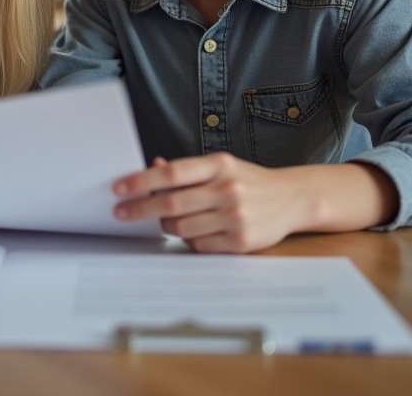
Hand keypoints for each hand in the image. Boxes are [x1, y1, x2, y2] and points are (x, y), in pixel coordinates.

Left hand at [112, 154, 398, 252]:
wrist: (292, 199)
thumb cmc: (248, 180)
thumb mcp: (220, 166)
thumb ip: (187, 169)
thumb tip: (153, 167)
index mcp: (219, 165)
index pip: (171, 173)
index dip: (140, 181)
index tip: (118, 188)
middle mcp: (227, 190)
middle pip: (171, 203)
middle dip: (140, 209)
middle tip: (121, 212)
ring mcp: (235, 217)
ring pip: (181, 228)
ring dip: (164, 226)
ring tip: (162, 220)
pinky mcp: (240, 241)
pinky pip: (198, 245)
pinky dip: (188, 240)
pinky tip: (192, 231)